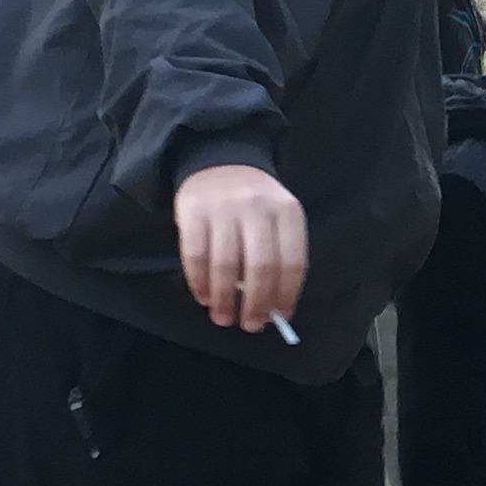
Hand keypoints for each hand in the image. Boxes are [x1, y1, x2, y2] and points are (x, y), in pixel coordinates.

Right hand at [173, 162, 307, 332]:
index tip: (279, 317)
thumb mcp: (277, 218)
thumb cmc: (254, 204)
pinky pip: (195, 256)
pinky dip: (199, 282)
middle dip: (256, 304)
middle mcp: (257, 207)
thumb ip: (279, 256)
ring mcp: (223, 208)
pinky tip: (204, 297)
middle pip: (260, 267)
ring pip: (225, 265)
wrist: (219, 161)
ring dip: (224, 299)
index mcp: (287, 211)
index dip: (286, 294)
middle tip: (250, 325)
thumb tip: (274, 308)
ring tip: (223, 318)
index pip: (292, 261)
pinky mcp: (193, 211)